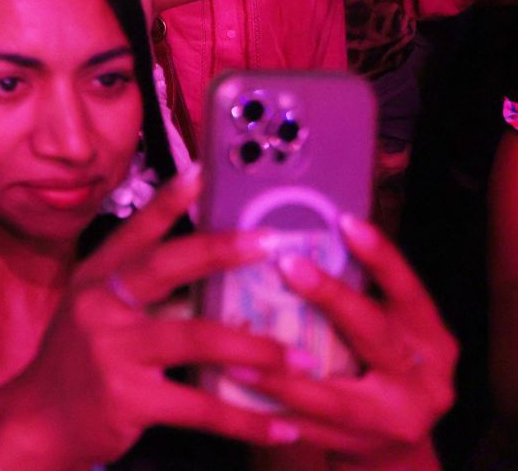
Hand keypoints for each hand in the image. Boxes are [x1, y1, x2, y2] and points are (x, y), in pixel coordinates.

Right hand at [0, 170, 304, 465]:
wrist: (38, 421)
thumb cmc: (77, 365)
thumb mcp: (93, 316)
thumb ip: (135, 293)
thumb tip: (202, 273)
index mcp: (95, 280)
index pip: (135, 233)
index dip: (168, 202)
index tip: (202, 174)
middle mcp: (101, 306)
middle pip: (166, 268)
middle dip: (221, 251)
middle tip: (270, 243)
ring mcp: (113, 350)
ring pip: (197, 339)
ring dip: (258, 349)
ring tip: (304, 360)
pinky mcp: (129, 397)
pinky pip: (202, 406)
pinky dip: (247, 420)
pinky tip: (282, 427)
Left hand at [238, 215, 455, 466]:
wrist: (394, 439)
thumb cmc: (377, 364)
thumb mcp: (385, 327)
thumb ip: (355, 292)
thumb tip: (293, 232)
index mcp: (428, 336)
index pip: (409, 290)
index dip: (381, 257)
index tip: (346, 221)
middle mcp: (425, 376)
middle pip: (376, 333)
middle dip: (332, 298)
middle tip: (288, 265)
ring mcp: (397, 417)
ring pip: (335, 396)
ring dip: (282, 375)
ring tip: (237, 355)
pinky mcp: (363, 445)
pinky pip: (312, 428)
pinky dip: (274, 408)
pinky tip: (239, 391)